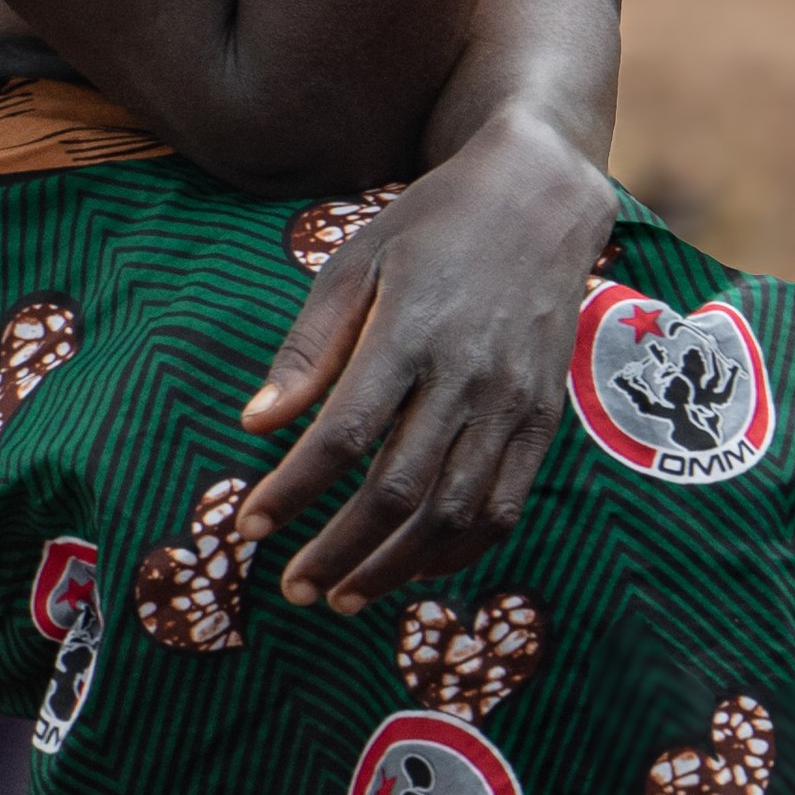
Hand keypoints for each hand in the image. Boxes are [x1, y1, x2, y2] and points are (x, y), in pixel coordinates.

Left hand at [235, 113, 614, 608]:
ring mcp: (514, 401)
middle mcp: (468, 374)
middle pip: (398, 490)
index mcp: (410, 331)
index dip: (293, 490)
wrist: (539, 199)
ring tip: (343, 595)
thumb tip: (255, 424)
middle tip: (293, 588)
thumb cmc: (431, 226)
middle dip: (338, 551)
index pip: (343, 435)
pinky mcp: (545, 418)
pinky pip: (504, 506)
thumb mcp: (354, 263)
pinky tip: (414, 570)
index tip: (249, 526)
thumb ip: (308, 348)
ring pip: (454, 513)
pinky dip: (458, 552)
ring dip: (394, 567)